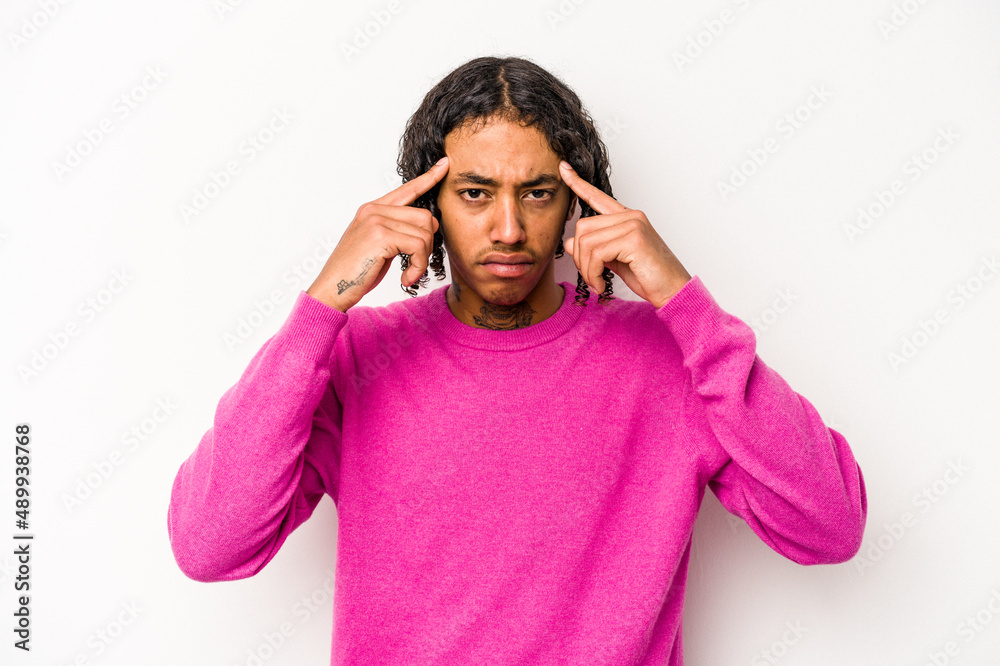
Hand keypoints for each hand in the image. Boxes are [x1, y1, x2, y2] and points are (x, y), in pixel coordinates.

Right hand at [307, 157, 449, 311]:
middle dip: (427, 244)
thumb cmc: (356, 272)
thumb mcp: (378, 246)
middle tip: (416, 264)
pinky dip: (418, 266)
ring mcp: (376, 220)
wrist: (332, 289)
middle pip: (425, 217)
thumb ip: (397, 231)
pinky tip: (406, 278)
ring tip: (410, 273)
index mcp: (372, 209)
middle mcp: (374, 210)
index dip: (428, 178)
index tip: (444, 165)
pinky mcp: (380, 235)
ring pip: (424, 232)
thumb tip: (428, 226)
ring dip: (422, 259)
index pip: (407, 190)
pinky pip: (418, 246)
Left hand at [559, 160, 690, 308]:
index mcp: (627, 218)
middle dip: (579, 257)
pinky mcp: (633, 239)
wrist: (673, 291)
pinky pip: (596, 254)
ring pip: (586, 242)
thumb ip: (594, 249)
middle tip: (590, 277)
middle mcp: (631, 216)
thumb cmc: (648, 277)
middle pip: (582, 227)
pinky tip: (601, 285)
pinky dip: (593, 274)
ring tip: (597, 283)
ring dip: (586, 269)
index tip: (563, 169)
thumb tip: (570, 242)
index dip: (578, 184)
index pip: (598, 197)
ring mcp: (633, 225)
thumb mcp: (614, 261)